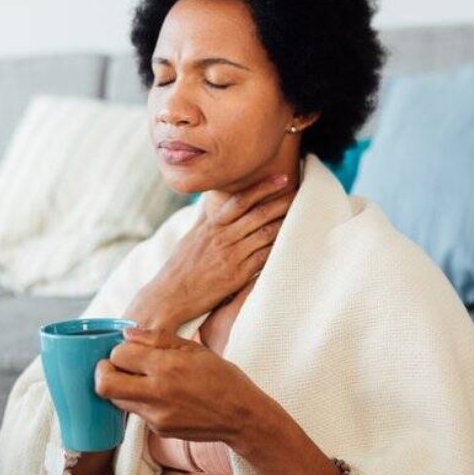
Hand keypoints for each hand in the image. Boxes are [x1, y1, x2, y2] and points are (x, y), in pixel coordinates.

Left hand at [94, 327, 267, 446]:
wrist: (241, 416)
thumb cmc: (221, 377)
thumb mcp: (193, 348)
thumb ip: (157, 339)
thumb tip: (127, 334)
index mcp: (167, 366)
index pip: (118, 355)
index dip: (118, 350)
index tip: (128, 350)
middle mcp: (157, 393)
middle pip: (104, 384)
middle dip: (103, 372)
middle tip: (115, 366)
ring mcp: (156, 416)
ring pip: (116, 400)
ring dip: (120, 387)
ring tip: (138, 379)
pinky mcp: (159, 430)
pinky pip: (137, 413)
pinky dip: (140, 401)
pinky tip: (160, 395)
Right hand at [127, 173, 295, 331]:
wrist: (169, 296)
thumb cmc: (179, 268)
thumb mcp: (190, 238)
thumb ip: (204, 219)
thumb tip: (212, 200)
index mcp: (211, 227)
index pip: (239, 201)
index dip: (262, 188)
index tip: (280, 177)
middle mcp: (222, 238)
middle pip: (257, 214)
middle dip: (281, 201)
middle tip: (300, 190)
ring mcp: (230, 256)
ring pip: (264, 234)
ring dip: (285, 222)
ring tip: (304, 213)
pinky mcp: (237, 276)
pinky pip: (263, 258)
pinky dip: (278, 248)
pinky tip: (292, 243)